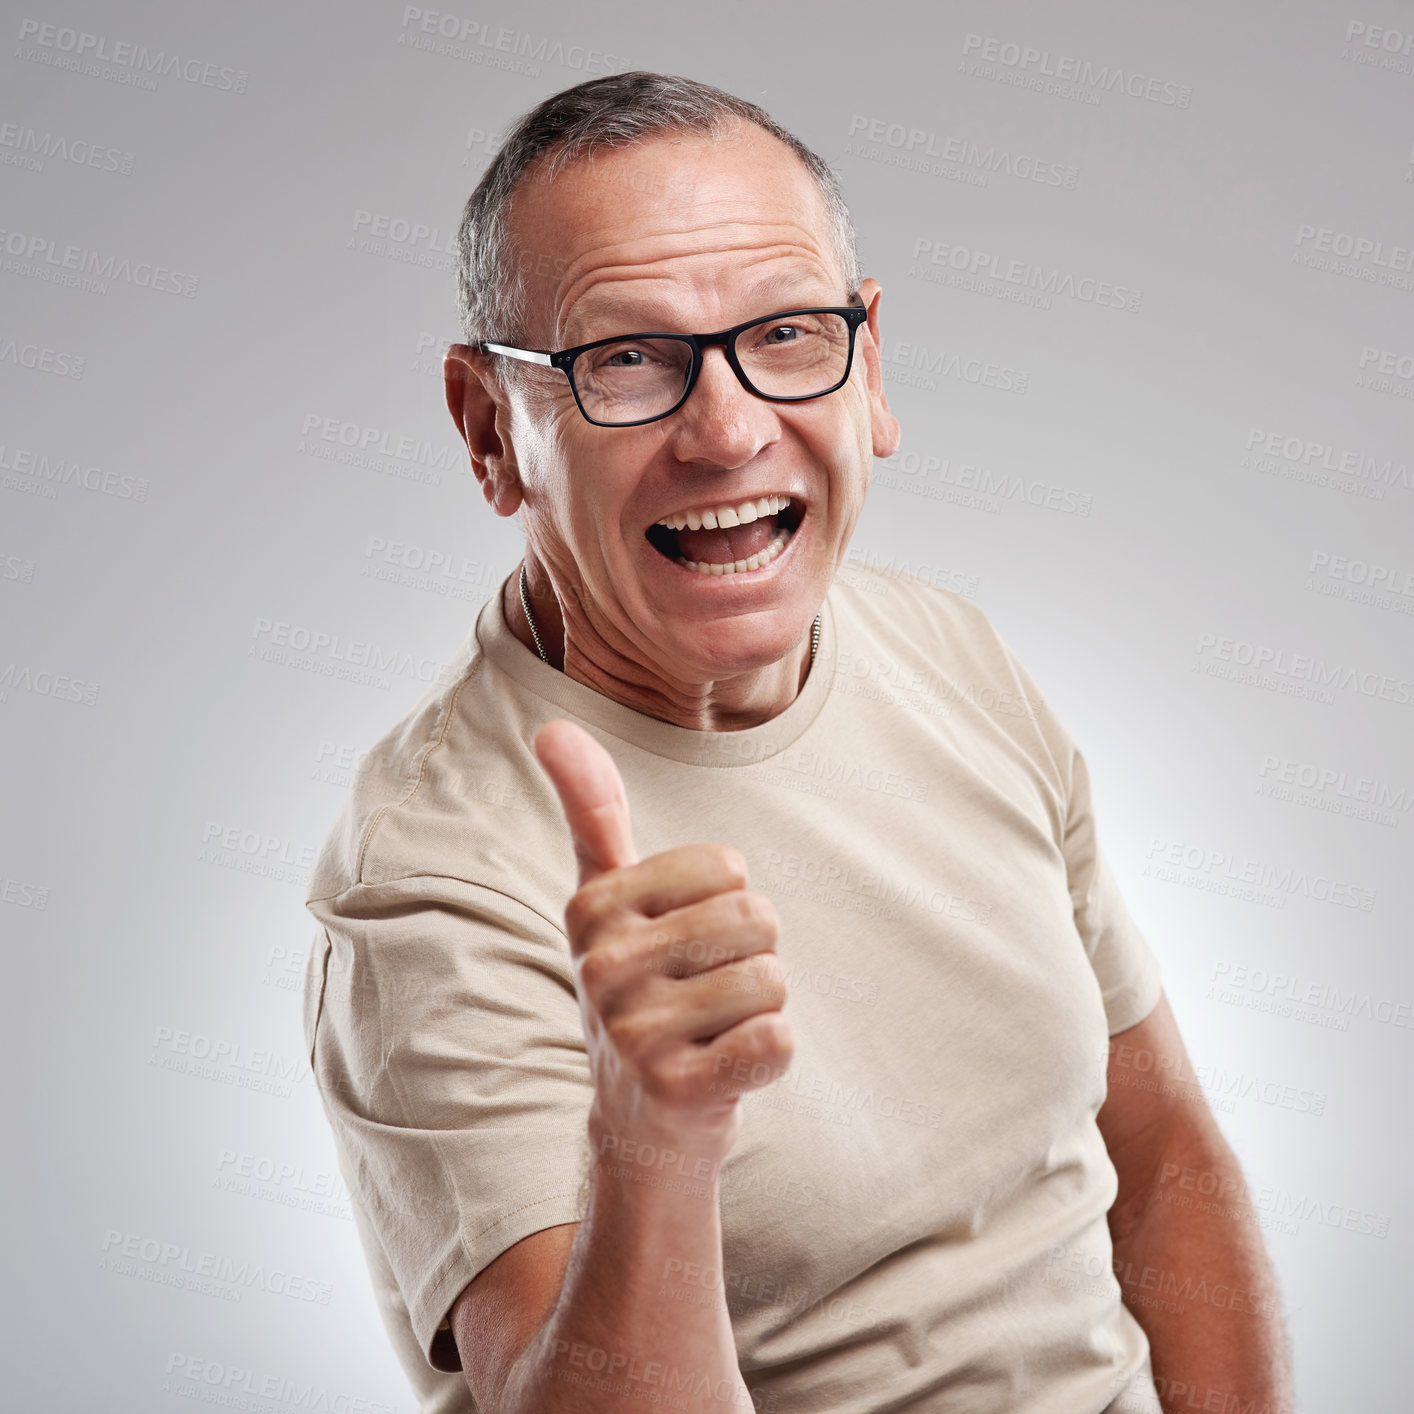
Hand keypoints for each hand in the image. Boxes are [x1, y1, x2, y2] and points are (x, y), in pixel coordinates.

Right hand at [534, 718, 793, 1165]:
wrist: (640, 1122)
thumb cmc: (638, 991)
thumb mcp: (606, 901)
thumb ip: (591, 809)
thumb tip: (552, 724)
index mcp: (591, 908)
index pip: (727, 866)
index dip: (724, 905)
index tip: (681, 945)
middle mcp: (602, 966)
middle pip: (757, 917)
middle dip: (750, 956)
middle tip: (702, 994)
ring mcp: (635, 1033)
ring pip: (772, 979)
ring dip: (760, 1009)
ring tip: (710, 1033)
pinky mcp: (677, 1090)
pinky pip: (778, 1039)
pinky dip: (770, 1055)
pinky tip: (723, 1071)